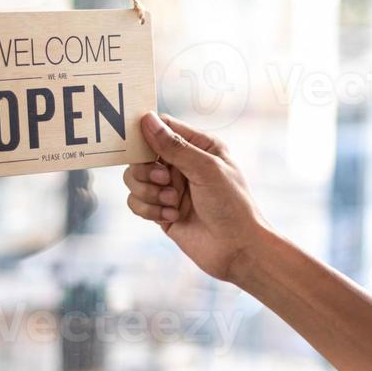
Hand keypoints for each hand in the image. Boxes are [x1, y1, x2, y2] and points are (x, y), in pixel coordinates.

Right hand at [124, 112, 268, 281]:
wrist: (237, 250)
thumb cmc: (231, 205)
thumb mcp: (206, 169)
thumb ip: (174, 146)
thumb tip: (148, 120)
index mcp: (198, 146)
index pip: (163, 127)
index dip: (146, 132)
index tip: (138, 145)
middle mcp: (182, 164)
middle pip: (141, 155)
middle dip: (146, 170)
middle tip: (164, 181)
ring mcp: (169, 188)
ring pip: (134, 179)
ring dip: (149, 192)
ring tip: (173, 203)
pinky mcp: (161, 210)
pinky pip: (136, 202)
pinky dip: (150, 210)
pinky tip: (173, 217)